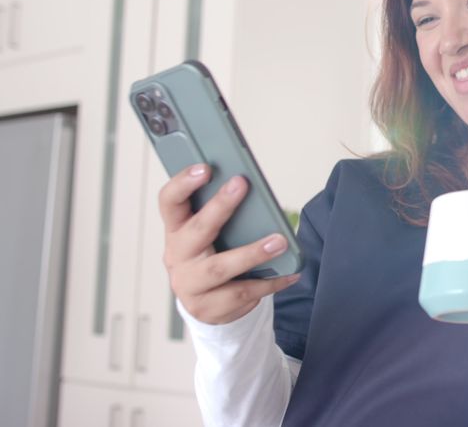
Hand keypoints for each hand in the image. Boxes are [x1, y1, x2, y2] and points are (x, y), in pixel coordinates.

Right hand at [159, 163, 299, 323]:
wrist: (208, 304)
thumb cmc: (213, 257)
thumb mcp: (212, 235)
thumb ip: (223, 215)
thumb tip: (252, 188)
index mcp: (176, 230)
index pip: (169, 202)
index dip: (182, 184)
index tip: (205, 168)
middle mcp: (178, 256)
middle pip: (196, 231)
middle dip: (219, 207)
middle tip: (241, 185)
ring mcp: (189, 284)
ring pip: (220, 268)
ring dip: (251, 253)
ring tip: (279, 242)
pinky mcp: (207, 308)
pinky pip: (242, 293)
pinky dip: (269, 283)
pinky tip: (289, 274)